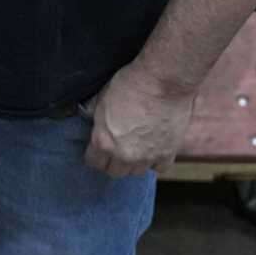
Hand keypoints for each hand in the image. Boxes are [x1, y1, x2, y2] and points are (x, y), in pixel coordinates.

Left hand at [85, 62, 197, 176]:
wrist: (162, 82)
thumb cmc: (129, 85)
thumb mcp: (101, 97)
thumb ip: (93, 114)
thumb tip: (88, 116)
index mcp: (103, 142)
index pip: (93, 162)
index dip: (93, 156)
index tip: (96, 150)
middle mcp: (124, 155)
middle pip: (115, 172)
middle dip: (112, 162)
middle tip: (114, 150)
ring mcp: (147, 157)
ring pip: (136, 172)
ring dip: (133, 164)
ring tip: (134, 150)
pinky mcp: (168, 154)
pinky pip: (158, 168)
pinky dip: (155, 161)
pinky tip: (153, 150)